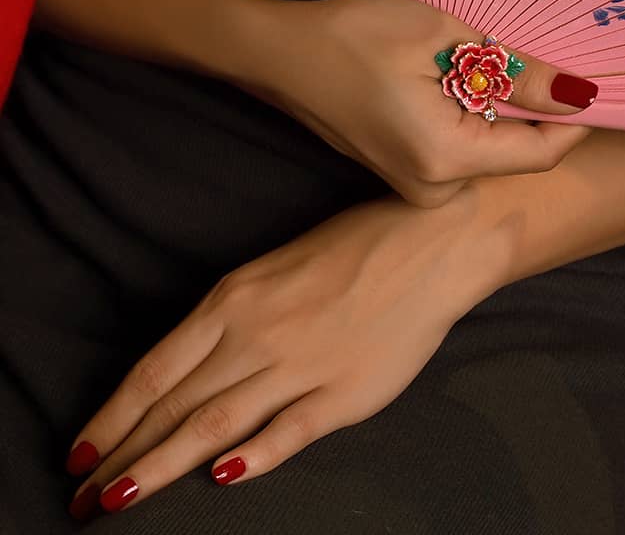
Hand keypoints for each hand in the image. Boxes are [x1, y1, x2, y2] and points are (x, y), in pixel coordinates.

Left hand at [66, 188, 505, 518]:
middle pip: (173, 406)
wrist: (428, 240)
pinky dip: (251, 458)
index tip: (80, 452)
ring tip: (121, 500)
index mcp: (232, 299)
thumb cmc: (348, 248)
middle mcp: (255, 334)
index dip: (111, 417)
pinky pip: (288, 431)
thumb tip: (183, 375)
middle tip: (84, 498)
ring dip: (162, 467)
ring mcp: (299, 365)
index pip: (153, 372)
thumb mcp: (268, 270)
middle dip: (122, 456)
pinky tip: (221, 480)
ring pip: (214, 424)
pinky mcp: (344, 392)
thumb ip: (227, 322)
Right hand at [253, 0, 596, 206]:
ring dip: (489, 105)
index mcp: (445, 158)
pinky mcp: (399, 173)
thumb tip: (575, 94)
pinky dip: (463, 113)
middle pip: (512, 152)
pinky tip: (438, 76)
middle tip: (498, 49)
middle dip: (522, 104)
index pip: (540, 155)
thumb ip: (513, 73)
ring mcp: (411, 186)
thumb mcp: (441, 36)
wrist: (277, 53)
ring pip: (484, 148)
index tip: (580, 77)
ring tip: (458, 57)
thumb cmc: (352, 35)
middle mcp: (431, 188)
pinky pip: (455, 148)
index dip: (569, 118)